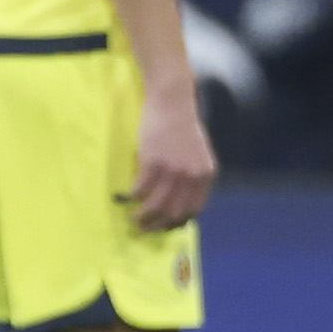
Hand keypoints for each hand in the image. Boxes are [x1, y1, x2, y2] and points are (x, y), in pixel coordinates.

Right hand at [131, 82, 217, 230]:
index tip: (165, 227)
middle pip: (174, 213)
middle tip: (144, 229)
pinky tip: (126, 198)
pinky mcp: (153, 163)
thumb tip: (180, 198)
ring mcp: (173, 170)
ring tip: (133, 219)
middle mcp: (192, 176)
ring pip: (156, 206)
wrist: (173, 102)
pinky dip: (132, 197)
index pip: (194, 209)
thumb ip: (193, 175)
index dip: (177, 222)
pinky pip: (140, 190)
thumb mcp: (198, 153)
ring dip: (142, 217)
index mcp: (206, 175)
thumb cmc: (183, 126)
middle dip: (158, 225)